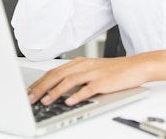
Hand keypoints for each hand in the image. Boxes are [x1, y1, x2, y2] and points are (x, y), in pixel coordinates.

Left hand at [27, 56, 148, 106]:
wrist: (136, 66)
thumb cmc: (114, 70)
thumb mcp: (92, 70)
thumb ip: (76, 77)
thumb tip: (57, 90)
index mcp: (79, 62)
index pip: (54, 71)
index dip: (39, 82)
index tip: (29, 91)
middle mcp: (84, 65)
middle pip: (58, 75)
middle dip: (41, 87)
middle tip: (30, 98)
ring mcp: (94, 73)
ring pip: (69, 81)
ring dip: (55, 91)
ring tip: (45, 101)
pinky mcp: (104, 82)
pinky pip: (88, 89)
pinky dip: (77, 96)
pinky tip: (69, 102)